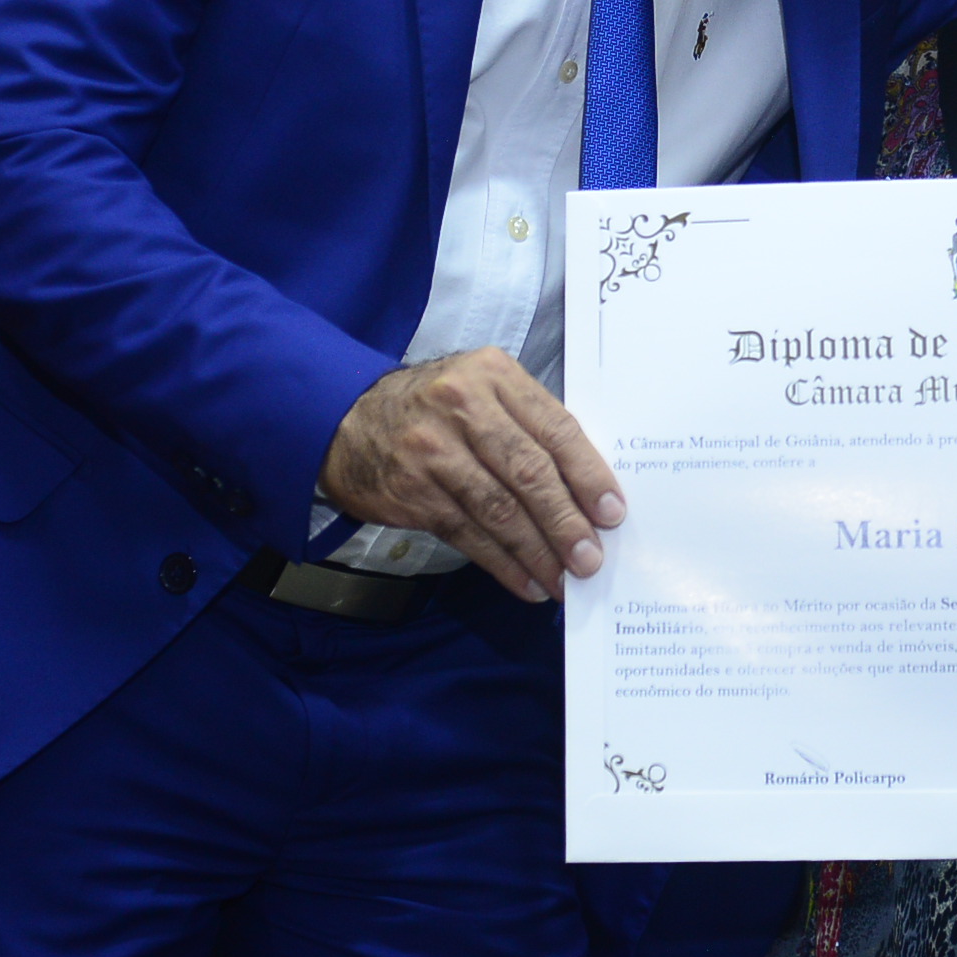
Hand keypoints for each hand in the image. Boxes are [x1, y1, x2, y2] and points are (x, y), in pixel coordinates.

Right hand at [318, 347, 625, 602]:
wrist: (344, 417)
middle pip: (528, 472)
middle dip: (566, 522)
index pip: (554, 427)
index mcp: (493, 375)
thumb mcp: (481, 390)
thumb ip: (528, 424)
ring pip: (499, 510)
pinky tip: (526, 581)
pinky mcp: (411, 491)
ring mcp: (432, 450)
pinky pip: (467, 534)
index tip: (612, 512)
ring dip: (537, 552)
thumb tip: (587, 488)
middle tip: (591, 558)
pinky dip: (502, 563)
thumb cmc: (433, 407)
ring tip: (564, 580)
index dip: (588, 474)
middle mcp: (462, 406)